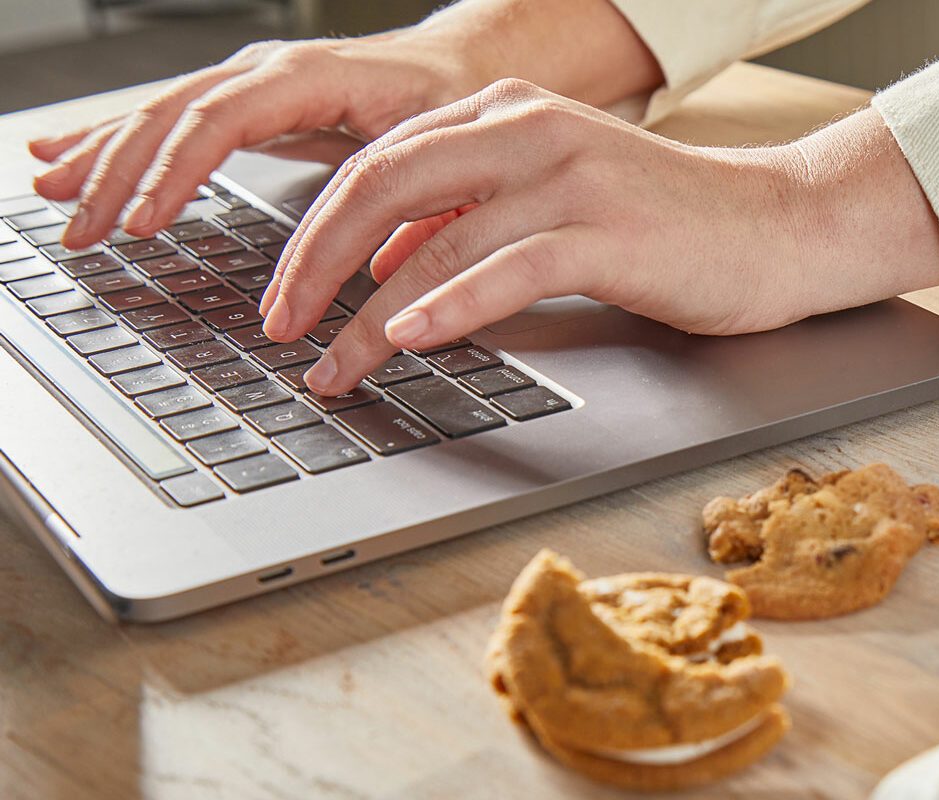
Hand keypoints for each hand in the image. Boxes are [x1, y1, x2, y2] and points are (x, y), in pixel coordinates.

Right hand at [27, 29, 484, 248]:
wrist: (457, 64)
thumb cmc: (447, 101)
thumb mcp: (428, 145)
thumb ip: (387, 192)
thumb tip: (358, 269)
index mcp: (308, 77)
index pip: (221, 119)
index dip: (176, 172)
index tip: (142, 223)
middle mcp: (267, 72)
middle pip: (172, 115)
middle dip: (116, 171)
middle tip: (77, 228)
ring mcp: (251, 84)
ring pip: (160, 112)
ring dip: (102, 153)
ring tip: (51, 188)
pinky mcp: (247, 104)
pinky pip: (173, 118)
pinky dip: (121, 138)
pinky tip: (76, 152)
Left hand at [261, 80, 804, 393]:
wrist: (777, 224)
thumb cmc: (661, 222)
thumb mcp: (548, 196)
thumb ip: (468, 212)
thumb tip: (382, 255)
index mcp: (504, 112)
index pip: (377, 162)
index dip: (312, 231)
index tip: (283, 293)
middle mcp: (529, 129)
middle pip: (383, 185)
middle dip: (313, 264)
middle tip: (278, 326)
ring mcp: (571, 177)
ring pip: (436, 241)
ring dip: (368, 314)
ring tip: (334, 365)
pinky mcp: (611, 232)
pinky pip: (510, 267)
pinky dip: (450, 305)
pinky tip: (410, 336)